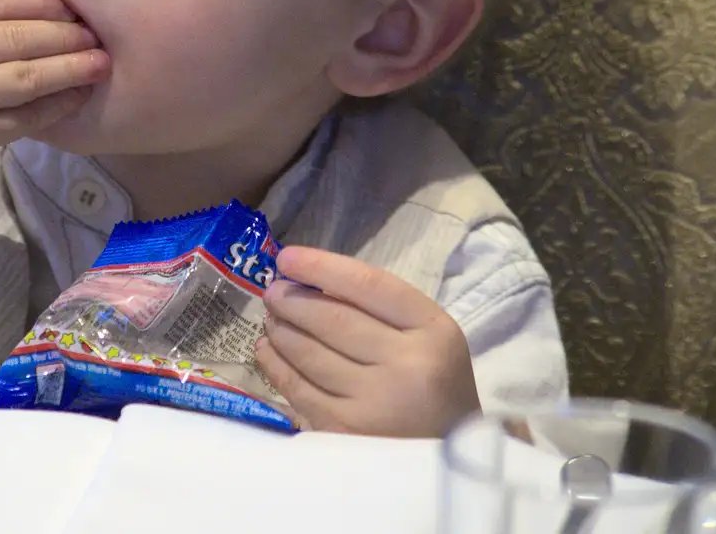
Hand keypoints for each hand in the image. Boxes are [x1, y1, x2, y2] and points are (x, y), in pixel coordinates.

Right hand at [0, 0, 108, 206]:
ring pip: (30, 75)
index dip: (42, 0)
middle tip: (96, 32)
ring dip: (72, 67)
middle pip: (19, 35)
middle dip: (66, 32)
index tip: (71, 4)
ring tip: (99, 61)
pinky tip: (77, 95)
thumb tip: (41, 3)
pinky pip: (28, 116)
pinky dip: (58, 105)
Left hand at [255, 246, 480, 437]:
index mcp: (434, 331)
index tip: (288, 257)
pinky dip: (275, 365)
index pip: (370, 285)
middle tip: (273, 292)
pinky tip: (266, 350)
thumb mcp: (427, 337)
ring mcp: (375, 403)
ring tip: (271, 319)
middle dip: (293, 300)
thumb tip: (309, 280)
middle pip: (334, 319)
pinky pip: (298, 388)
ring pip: (310, 353)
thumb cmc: (433, 386)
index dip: (322, 266)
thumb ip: (380, 308)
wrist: (449, 457)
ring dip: (281, 330)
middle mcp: (408, 366)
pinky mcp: (346, 432)